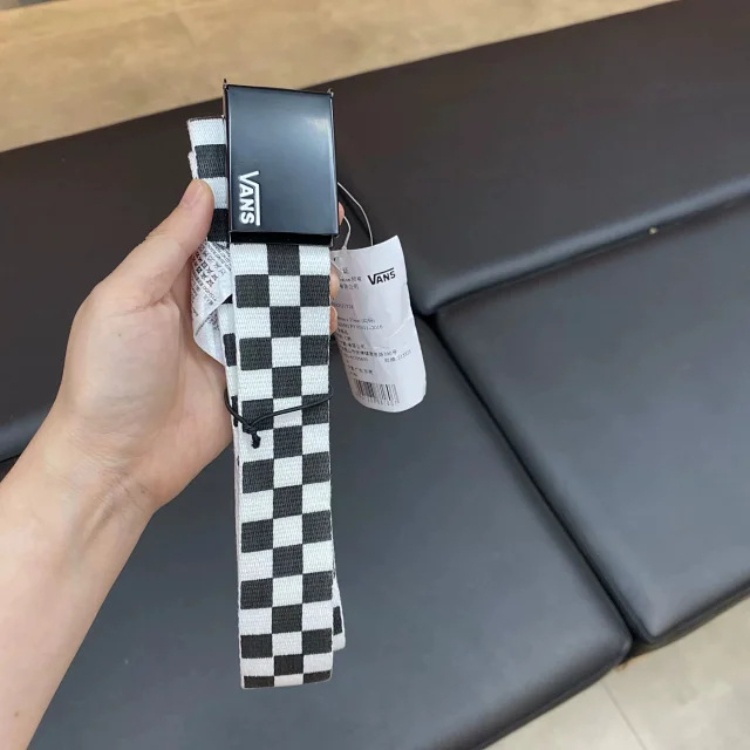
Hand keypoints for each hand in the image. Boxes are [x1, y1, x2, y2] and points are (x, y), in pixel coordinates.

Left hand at [40, 181, 340, 517]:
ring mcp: (231, 346)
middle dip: (290, 255)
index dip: (251, 216)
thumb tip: (200, 192)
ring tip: (331, 282)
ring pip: (277, 309)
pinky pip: (286, 353)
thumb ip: (167, 246)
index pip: (218, 236)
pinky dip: (308, 338)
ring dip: (305, 294)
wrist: (121, 460)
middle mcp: (205, 310)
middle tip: (322, 242)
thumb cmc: (110, 376)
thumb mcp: (127, 298)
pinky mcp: (252, 380)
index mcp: (171, 281)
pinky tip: (327, 323)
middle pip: (255, 271)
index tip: (287, 196)